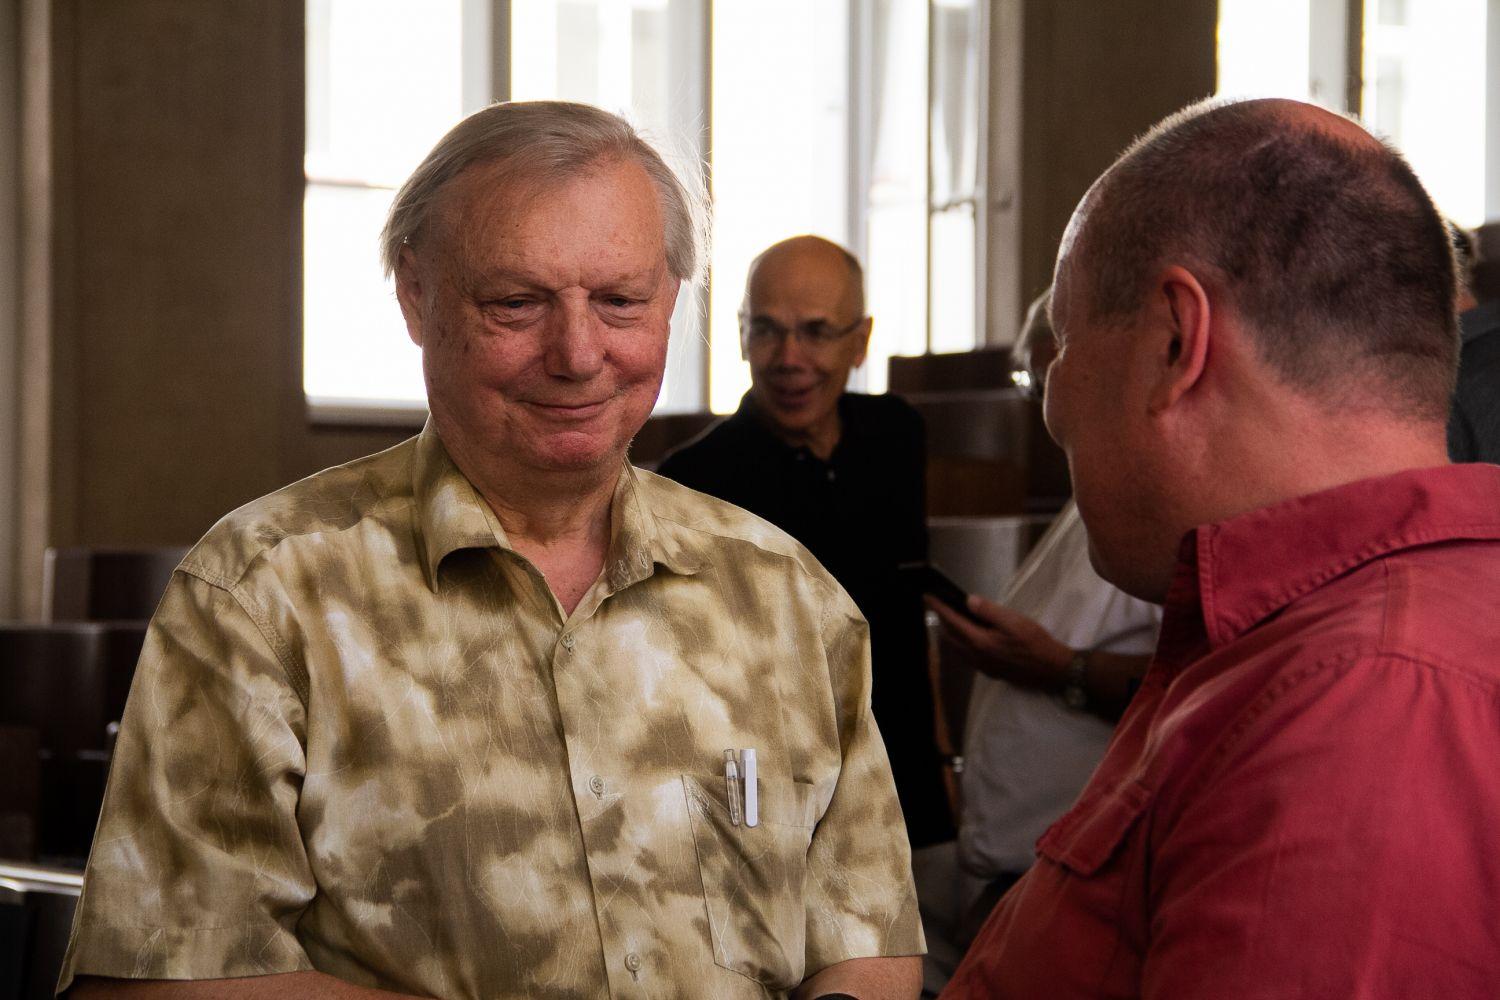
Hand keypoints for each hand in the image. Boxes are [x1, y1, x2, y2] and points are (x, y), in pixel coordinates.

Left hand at [926, 593, 1072, 691]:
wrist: (1052, 670)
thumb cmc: (1035, 643)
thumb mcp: (1014, 621)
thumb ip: (989, 611)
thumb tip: (968, 601)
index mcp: (979, 641)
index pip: (952, 621)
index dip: (939, 608)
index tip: (927, 597)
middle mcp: (976, 656)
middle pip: (950, 637)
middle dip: (941, 621)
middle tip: (937, 607)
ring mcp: (982, 666)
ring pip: (957, 649)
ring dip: (949, 634)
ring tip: (948, 620)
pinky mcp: (990, 671)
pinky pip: (966, 656)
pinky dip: (960, 644)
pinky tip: (967, 639)